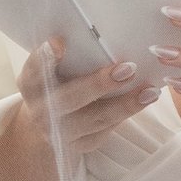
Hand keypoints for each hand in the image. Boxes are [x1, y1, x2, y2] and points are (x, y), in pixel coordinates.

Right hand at [0, 40, 154, 180]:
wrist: (43, 127)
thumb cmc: (54, 85)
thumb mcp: (49, 70)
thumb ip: (65, 55)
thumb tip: (92, 33)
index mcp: (31, 84)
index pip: (34, 69)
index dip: (45, 57)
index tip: (60, 43)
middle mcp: (41, 111)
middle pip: (70, 99)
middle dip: (99, 84)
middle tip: (128, 68)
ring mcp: (59, 133)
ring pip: (96, 119)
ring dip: (126, 104)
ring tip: (150, 91)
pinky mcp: (78, 147)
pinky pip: (105, 131)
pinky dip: (125, 115)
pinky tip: (144, 101)